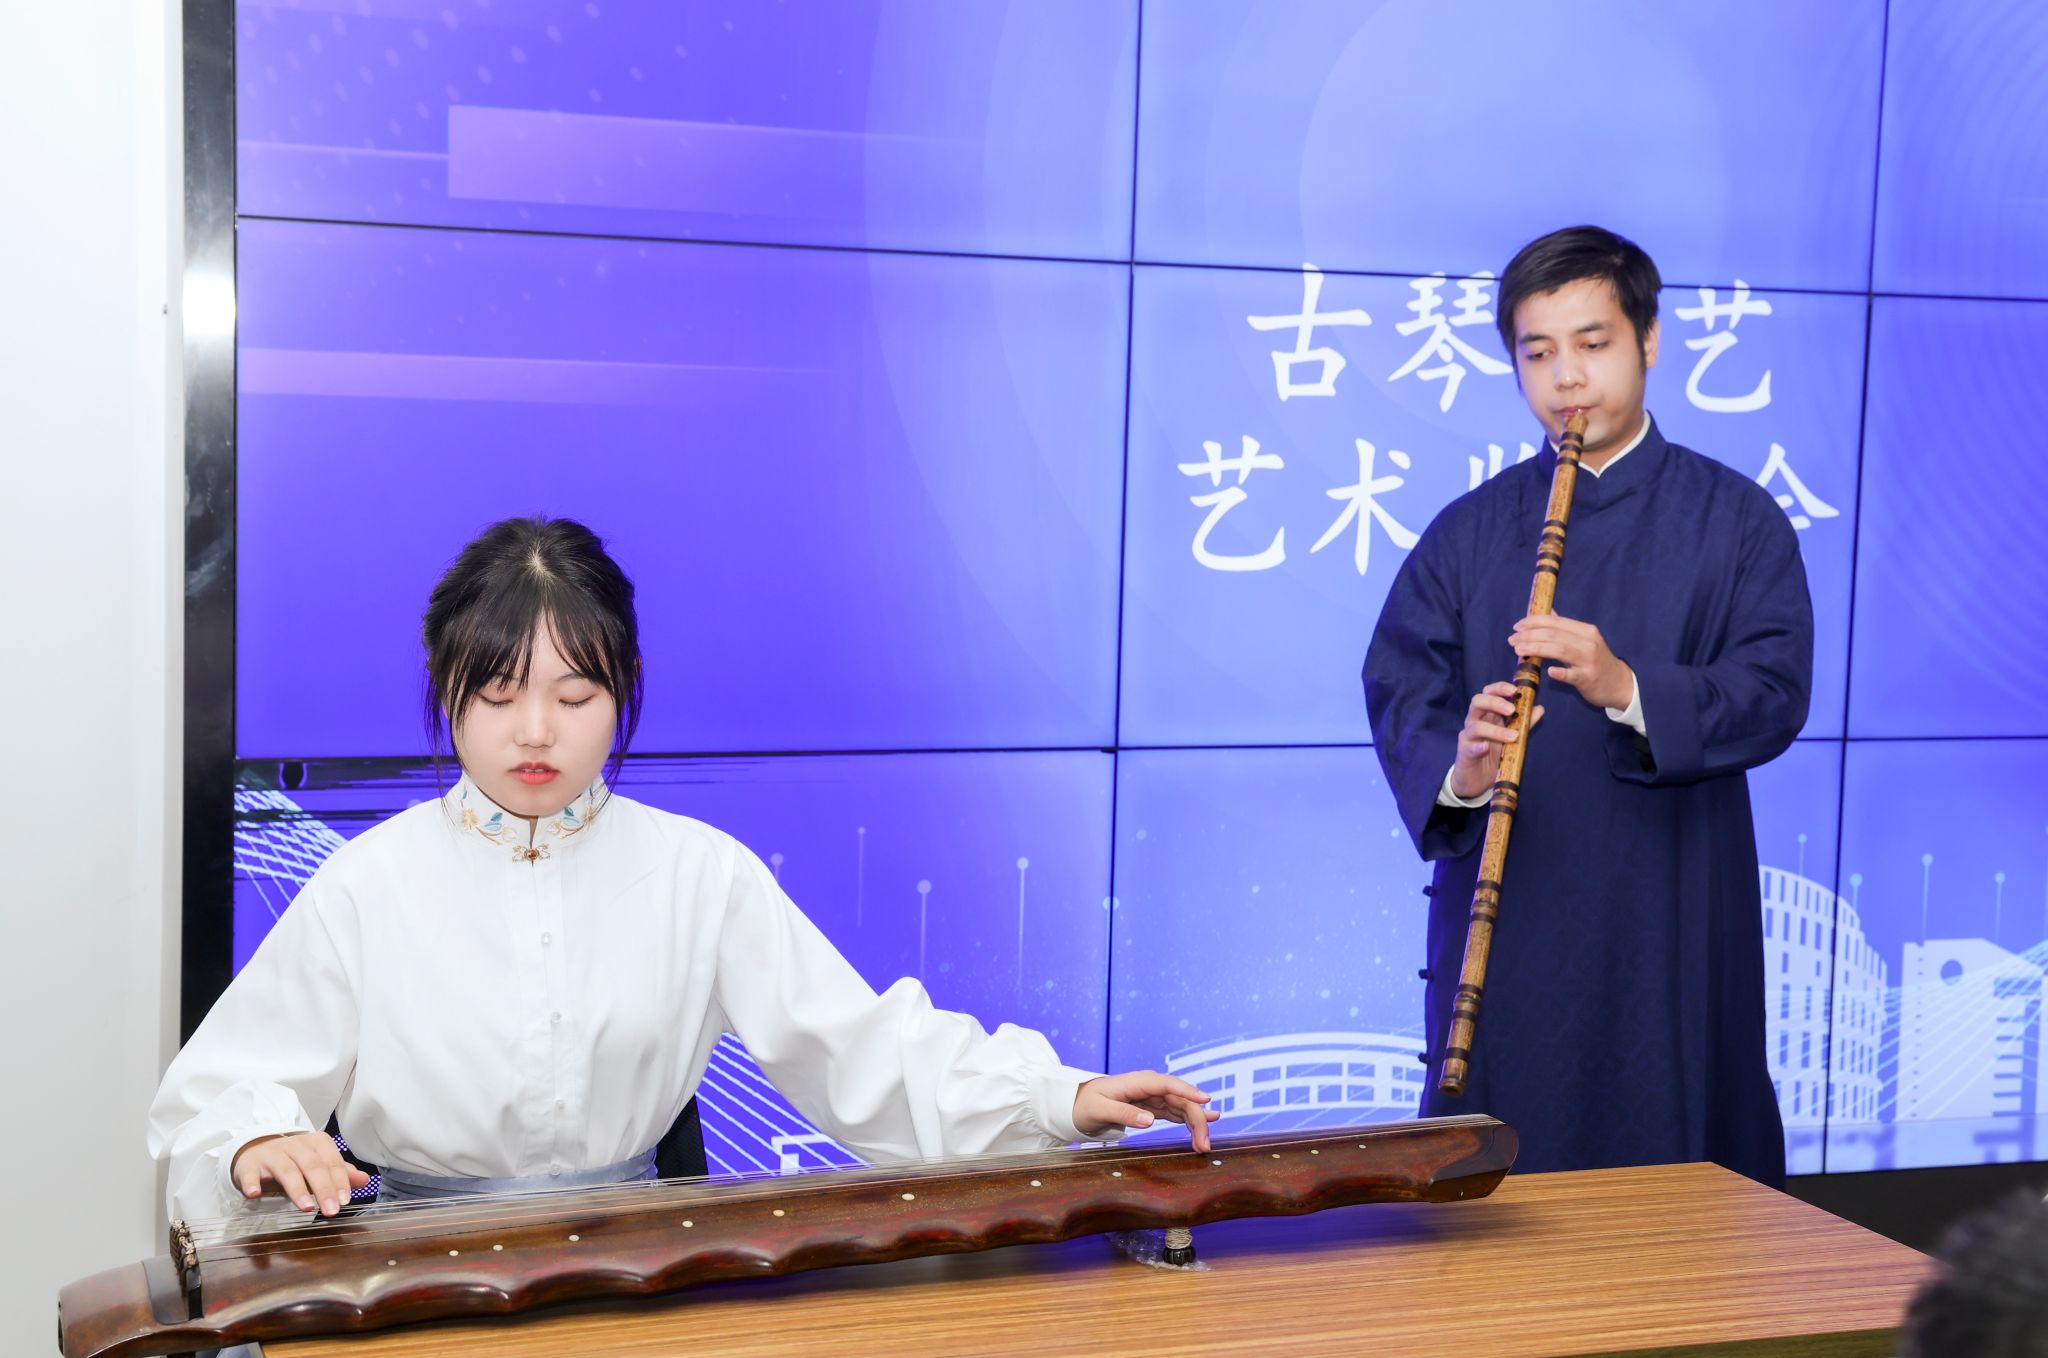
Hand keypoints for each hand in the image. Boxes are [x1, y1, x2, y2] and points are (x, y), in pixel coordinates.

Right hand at [230, 1131, 370, 1215]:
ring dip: (297, 1189)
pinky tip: (255, 1194)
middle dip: (323, 1189)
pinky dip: (252, 1182)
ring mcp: (272, 1153)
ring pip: (287, 1170)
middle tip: (331, 1210)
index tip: (345, 1201)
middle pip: (312, 1166)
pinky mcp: (250, 1164)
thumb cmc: (294, 1160)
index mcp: (316, 1143)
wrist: (257, 1149)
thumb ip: (340, 1172)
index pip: (332, 1162)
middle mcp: (296, 1145)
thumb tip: (365, 1180)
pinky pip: (251, 1173)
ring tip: (306, 1207)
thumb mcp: (318, 1164)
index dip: (339, 1181)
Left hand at [1074, 1071, 1218, 1151]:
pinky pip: (1176, 1112)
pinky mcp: (1154, 1106)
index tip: (1207, 1100)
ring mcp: (1154, 1096)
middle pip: (1181, 1098)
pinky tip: (1202, 1130)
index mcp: (1138, 1082)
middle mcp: (1150, 1086)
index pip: (1168, 1084)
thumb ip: (1124, 1113)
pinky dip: (1189, 1123)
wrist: (1078, 1103)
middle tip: (1204, 1144)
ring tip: (1204, 1145)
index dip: (1189, 1091)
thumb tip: (1149, 1120)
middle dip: (1197, 1119)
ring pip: (1182, 1107)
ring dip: (1196, 1124)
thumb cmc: (1086, 1104)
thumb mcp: (1100, 1109)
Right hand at [1450, 681, 1545, 799]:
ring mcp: (1468, 737)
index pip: (1488, 693)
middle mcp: (1474, 722)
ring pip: (1475, 726)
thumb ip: (1523, 723)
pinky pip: (1469, 747)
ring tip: (1514, 736)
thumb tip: (1539, 708)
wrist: (1476, 780)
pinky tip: (1485, 748)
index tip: (1515, 690)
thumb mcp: (1510, 738)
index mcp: (1487, 715)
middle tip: (1512, 710)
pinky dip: (1477, 746)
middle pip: (1477, 702)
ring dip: (1495, 730)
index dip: (1499, 688)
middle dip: (1495, 703)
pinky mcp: (1464, 753)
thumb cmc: (1493, 755)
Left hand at [1509, 614, 1633, 710]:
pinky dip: (1561, 672)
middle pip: (1554, 634)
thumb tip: (1547, 612)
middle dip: (1529, 635)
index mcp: (1584, 630)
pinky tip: (1549, 671)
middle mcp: (1588, 642)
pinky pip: (1573, 675)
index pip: (1555, 622)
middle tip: (1512, 640)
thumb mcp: (1583, 640)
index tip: (1517, 627)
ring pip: (1560, 650)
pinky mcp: (1589, 679)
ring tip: (1519, 651)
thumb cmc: (1596, 661)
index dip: (1533, 622)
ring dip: (1537, 648)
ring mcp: (1589, 661)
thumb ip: (1564, 627)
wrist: (1619, 684)